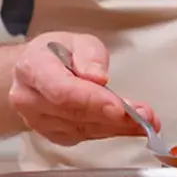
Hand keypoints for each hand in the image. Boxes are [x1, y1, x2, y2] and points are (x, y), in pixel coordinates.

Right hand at [9, 32, 159, 145]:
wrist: (33, 73)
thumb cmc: (55, 54)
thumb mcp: (76, 40)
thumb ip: (89, 55)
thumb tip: (97, 77)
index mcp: (32, 68)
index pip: (62, 90)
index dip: (91, 100)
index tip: (118, 106)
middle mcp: (30, 99)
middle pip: (76, 113)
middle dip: (114, 116)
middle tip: (145, 116)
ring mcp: (39, 122)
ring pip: (84, 128)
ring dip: (119, 127)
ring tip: (146, 121)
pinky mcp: (54, 135)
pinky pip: (87, 136)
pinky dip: (112, 131)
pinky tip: (131, 127)